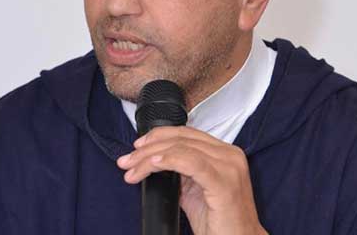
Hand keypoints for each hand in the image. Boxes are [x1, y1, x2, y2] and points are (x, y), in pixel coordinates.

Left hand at [117, 126, 266, 234]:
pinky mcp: (224, 182)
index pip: (186, 134)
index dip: (158, 136)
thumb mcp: (195, 191)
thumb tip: (153, 163)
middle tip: (127, 160)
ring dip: (150, 157)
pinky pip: (191, 162)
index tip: (137, 147)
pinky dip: (168, 160)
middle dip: (148, 148)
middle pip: (181, 139)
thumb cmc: (220, 222)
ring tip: (132, 168)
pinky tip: (153, 164)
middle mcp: (229, 155)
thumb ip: (180, 173)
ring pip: (181, 149)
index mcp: (224, 153)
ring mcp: (229, 167)